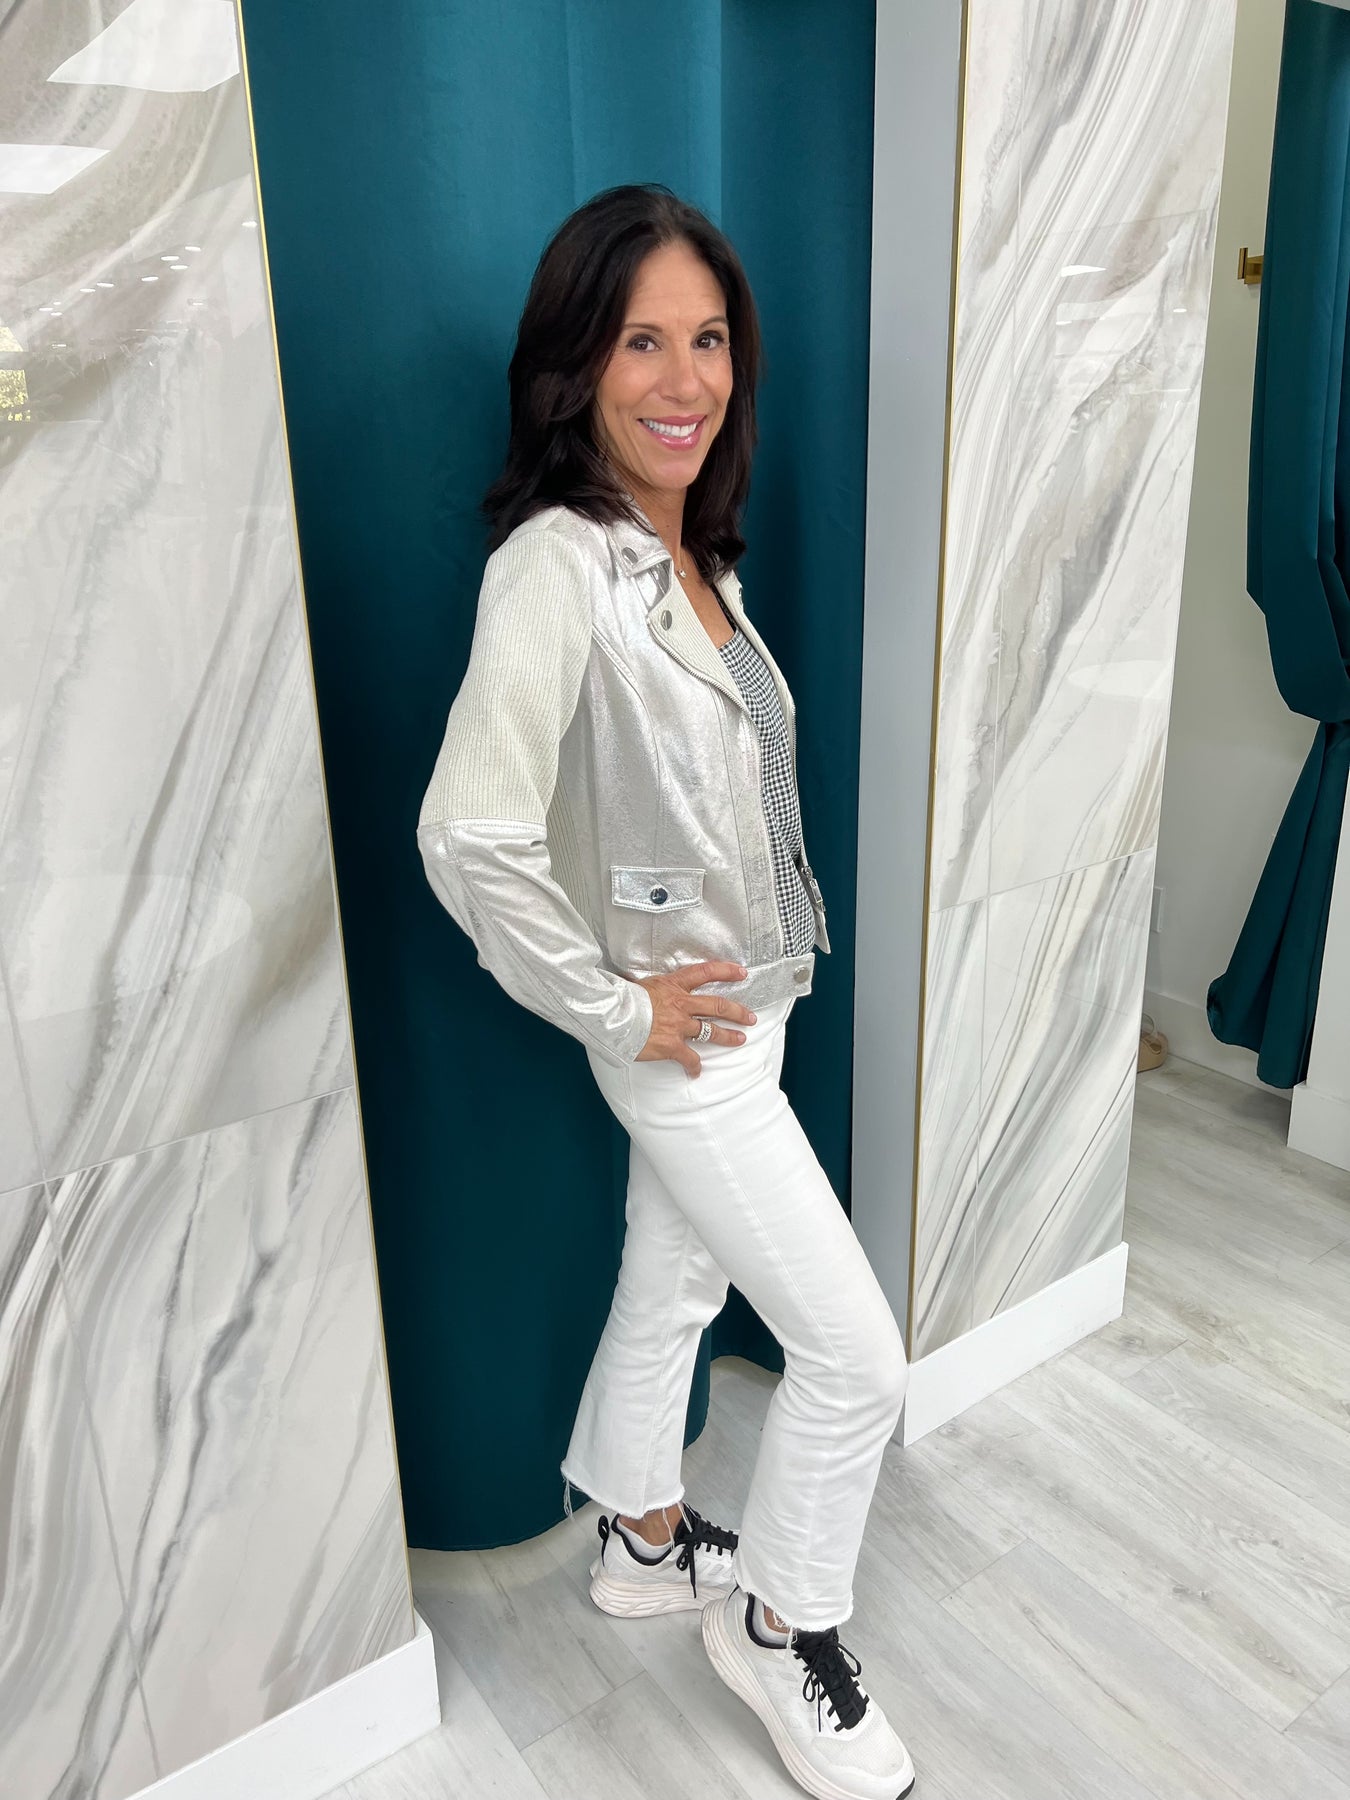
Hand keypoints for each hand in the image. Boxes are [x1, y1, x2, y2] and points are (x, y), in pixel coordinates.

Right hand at [632, 961, 757, 1074]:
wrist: (611, 1015)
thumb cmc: (620, 998)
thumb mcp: (638, 984)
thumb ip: (649, 987)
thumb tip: (638, 983)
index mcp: (673, 985)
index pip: (705, 973)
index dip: (725, 971)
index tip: (741, 972)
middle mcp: (681, 1004)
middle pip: (716, 1005)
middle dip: (737, 1011)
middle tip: (750, 1017)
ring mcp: (679, 1025)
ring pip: (710, 1030)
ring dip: (727, 1036)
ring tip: (740, 1039)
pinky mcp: (672, 1046)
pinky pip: (689, 1058)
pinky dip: (694, 1066)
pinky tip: (696, 1072)